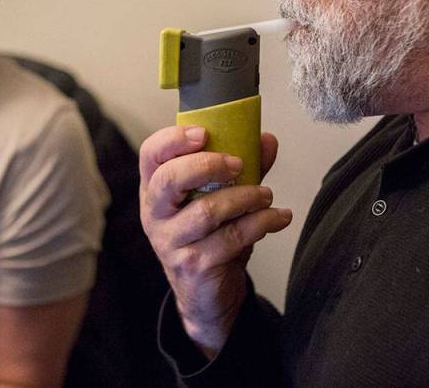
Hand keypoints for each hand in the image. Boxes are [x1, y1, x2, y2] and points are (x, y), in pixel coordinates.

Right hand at [139, 126, 291, 357]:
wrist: (207, 294)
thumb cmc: (210, 236)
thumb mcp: (221, 197)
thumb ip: (241, 167)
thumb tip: (266, 139)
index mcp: (155, 189)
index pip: (151, 155)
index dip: (173, 139)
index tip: (204, 133)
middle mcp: (155, 214)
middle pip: (169, 179)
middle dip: (208, 165)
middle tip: (239, 164)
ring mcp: (171, 242)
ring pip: (207, 211)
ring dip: (246, 197)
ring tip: (267, 195)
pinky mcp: (194, 266)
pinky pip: (231, 238)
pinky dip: (261, 223)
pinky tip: (278, 217)